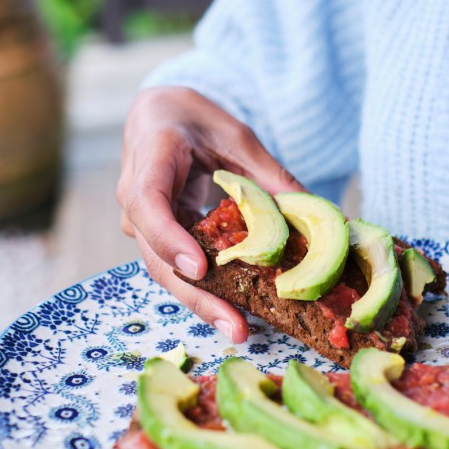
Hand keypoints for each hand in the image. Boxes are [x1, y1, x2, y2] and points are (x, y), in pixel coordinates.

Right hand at [117, 86, 304, 342]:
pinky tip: (237, 312)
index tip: (200, 268)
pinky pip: (178, 268)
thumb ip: (267, 174)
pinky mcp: (157, 240)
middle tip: (236, 327)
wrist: (158, 118)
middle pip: (157, 256)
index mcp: (149, 157)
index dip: (169, 238)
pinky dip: (206, 290)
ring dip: (202, 303)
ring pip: (166, 271)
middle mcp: (135, 198)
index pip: (147, 203)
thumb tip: (314, 213)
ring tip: (240, 330)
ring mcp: (142, 224)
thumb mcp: (235, 135)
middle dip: (196, 296)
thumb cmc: (194, 120)